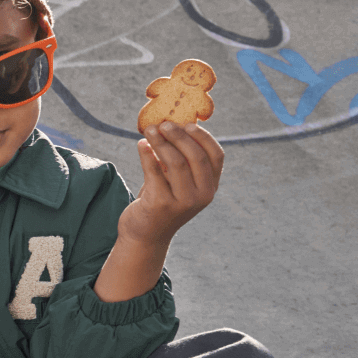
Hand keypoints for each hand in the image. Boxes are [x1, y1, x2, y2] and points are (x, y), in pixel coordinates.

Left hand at [121, 121, 223, 245]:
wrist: (145, 234)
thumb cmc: (161, 200)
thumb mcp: (177, 181)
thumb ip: (180, 160)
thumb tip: (173, 126)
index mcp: (210, 187)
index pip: (216, 156)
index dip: (203, 137)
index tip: (188, 124)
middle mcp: (202, 195)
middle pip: (195, 156)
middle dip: (178, 136)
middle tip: (163, 124)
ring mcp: (183, 201)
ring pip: (176, 162)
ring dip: (160, 142)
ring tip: (148, 130)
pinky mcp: (161, 204)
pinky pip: (154, 172)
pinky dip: (147, 155)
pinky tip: (141, 145)